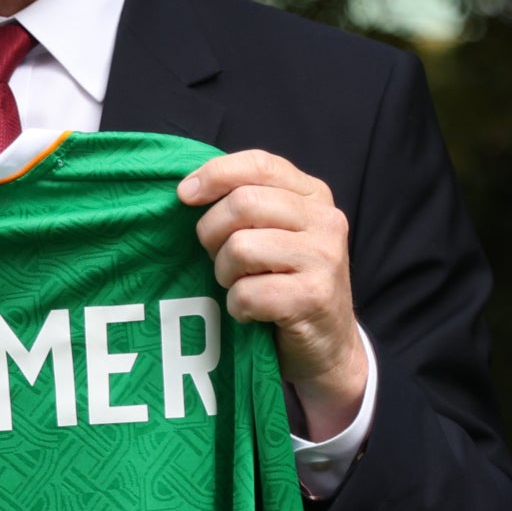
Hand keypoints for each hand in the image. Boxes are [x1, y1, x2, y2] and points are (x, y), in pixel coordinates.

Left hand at [178, 150, 368, 436]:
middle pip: (242, 203)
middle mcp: (325, 220)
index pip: (259, 164)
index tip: (183, 195)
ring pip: (240, 247)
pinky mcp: (314, 297)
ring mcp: (324, 258)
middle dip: (212, 233)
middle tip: (216, 258)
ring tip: (239, 286)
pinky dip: (237, 307)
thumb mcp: (273, 234)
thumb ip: (245, 205)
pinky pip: (248, 293)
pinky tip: (250, 312)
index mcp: (313, 195)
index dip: (214, 174)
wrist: (327, 346)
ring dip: (224, 274)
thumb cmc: (284, 284)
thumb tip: (187, 189)